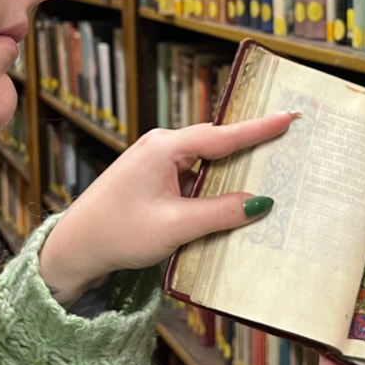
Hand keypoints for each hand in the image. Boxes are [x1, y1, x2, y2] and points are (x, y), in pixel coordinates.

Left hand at [38, 111, 294, 303]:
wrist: (75, 247)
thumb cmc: (118, 233)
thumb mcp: (175, 226)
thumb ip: (220, 212)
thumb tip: (262, 203)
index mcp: (165, 147)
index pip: (222, 136)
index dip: (259, 129)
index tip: (289, 117)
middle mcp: (161, 146)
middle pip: (216, 143)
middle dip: (250, 146)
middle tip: (287, 144)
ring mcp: (155, 161)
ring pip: (205, 161)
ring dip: (231, 171)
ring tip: (268, 173)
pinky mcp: (152, 178)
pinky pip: (192, 175)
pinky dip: (212, 185)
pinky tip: (230, 200)